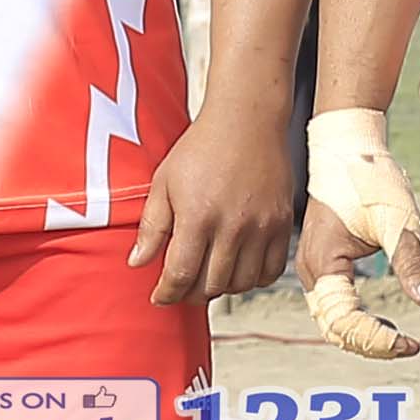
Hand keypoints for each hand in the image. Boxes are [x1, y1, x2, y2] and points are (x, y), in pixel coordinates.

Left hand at [128, 106, 298, 307]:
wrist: (246, 123)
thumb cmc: (201, 148)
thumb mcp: (163, 183)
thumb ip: (151, 226)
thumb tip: (137, 263)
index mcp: (198, 216)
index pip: (180, 274)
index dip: (166, 293)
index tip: (159, 296)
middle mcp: (233, 226)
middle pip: (210, 285)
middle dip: (190, 294)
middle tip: (181, 289)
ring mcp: (262, 228)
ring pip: (240, 283)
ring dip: (220, 288)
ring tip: (206, 278)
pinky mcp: (282, 225)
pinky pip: (270, 271)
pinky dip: (252, 280)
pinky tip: (236, 269)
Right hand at [293, 105, 419, 359]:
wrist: (345, 147)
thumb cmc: (368, 179)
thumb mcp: (397, 222)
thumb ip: (411, 265)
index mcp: (323, 264)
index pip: (345, 322)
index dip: (376, 339)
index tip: (408, 343)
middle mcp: (310, 270)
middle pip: (333, 328)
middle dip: (369, 344)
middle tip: (406, 347)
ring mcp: (311, 267)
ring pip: (330, 320)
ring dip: (361, 335)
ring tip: (396, 339)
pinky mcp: (320, 262)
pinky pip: (332, 304)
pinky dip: (354, 320)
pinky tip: (380, 321)